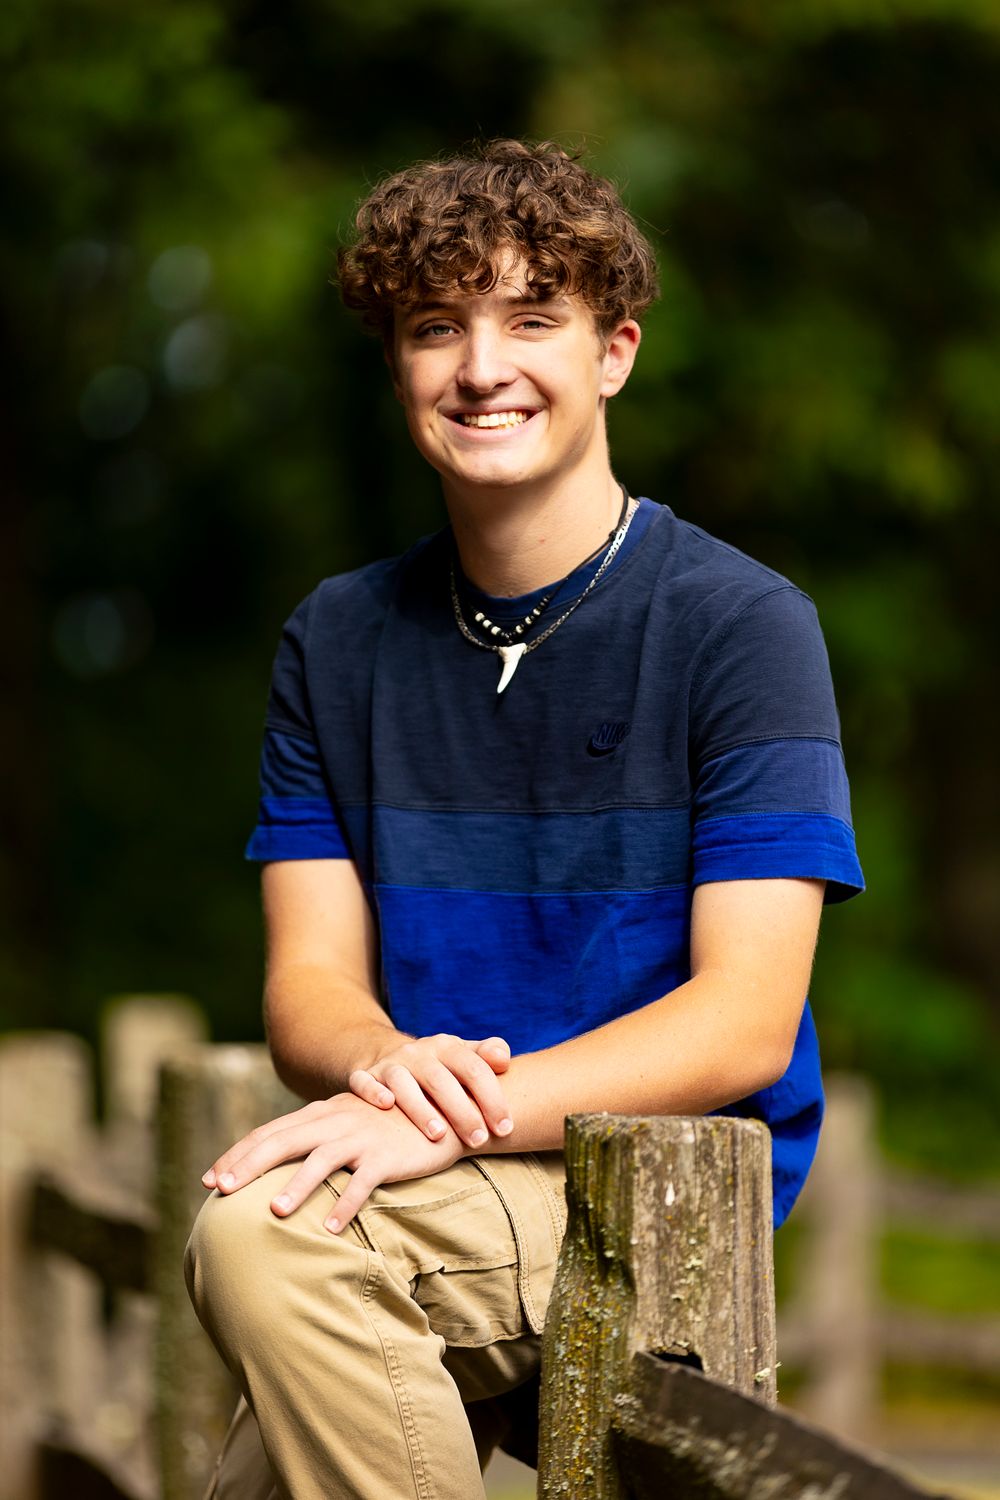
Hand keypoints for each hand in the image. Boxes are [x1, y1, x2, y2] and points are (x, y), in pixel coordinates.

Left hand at [200, 1092, 464, 1231]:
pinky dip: (347, 1204)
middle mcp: (335, 1121)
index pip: (269, 1132)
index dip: (237, 1154)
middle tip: (220, 1190)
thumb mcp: (347, 1123)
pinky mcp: (388, 1155)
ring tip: (273, 1211)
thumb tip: (277, 1163)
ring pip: (321, 1161)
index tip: (208, 1179)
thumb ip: (316, 1137)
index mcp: (321, 1114)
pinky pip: (364, 1183)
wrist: (442, 1112)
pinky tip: (332, 1229)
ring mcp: (361, 1137)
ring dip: (296, 1186)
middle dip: (248, 1165)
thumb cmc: (389, 1124)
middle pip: (283, 1142)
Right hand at [348, 1032, 512, 1149]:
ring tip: (438, 1135)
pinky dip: (373, 1091)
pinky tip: (387, 1105)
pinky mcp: (366, 1076)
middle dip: (461, 1111)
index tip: (505, 1129)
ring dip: (420, 1108)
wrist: (397, 1060)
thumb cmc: (444, 1069)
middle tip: (478, 1140)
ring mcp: (391, 1064)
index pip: (473, 1069)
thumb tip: (504, 1059)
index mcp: (447, 1046)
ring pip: (402, 1082)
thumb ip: (489, 1056)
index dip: (492, 1098)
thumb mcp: (466, 1058)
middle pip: (440, 1079)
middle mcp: (418, 1052)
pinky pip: (364, 1081)